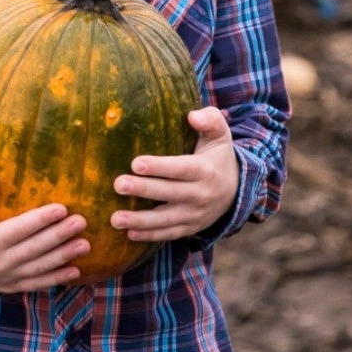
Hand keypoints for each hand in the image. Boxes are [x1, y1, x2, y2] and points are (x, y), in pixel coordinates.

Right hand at [0, 176, 90, 293]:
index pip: (20, 229)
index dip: (41, 219)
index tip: (62, 208)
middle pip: (35, 248)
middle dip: (60, 236)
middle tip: (82, 222)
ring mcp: (5, 278)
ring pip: (39, 267)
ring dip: (64, 257)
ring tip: (85, 245)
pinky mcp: (9, 286)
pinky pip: (36, 284)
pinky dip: (56, 279)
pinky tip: (74, 272)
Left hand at [112, 106, 239, 242]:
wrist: (236, 190)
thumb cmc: (218, 156)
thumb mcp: (220, 134)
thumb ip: (210, 119)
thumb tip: (192, 115)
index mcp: (205, 170)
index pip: (180, 168)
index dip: (159, 167)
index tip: (135, 163)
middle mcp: (201, 194)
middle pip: (169, 193)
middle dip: (143, 190)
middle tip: (118, 184)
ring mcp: (195, 214)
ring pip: (166, 219)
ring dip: (140, 221)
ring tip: (115, 218)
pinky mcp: (190, 228)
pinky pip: (169, 234)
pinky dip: (150, 236)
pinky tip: (129, 234)